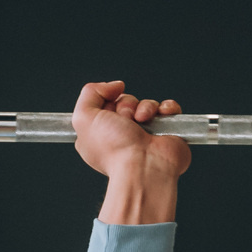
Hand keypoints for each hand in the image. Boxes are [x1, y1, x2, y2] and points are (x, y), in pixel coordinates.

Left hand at [73, 80, 189, 226]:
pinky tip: (161, 116)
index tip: (106, 112)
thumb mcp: (83, 117)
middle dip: (126, 105)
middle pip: (126, 102)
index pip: (105, 105)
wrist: (143, 166)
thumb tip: (114, 86)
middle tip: (126, 121)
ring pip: (147, 104)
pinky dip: (166, 108)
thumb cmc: (114, 149)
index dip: (107, 102)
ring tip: (142, 121)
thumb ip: (89, 93)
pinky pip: (168, 109)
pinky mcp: (167, 133)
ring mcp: (146, 134)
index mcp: (101, 134)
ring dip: (146, 107)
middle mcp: (123, 135)